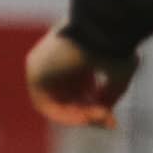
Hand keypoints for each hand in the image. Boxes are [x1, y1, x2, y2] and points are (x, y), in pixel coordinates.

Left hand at [24, 24, 138, 127]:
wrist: (103, 29)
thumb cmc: (114, 47)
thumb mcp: (117, 75)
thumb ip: (108, 96)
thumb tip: (104, 115)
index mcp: (73, 57)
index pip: (78, 91)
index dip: (94, 110)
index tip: (112, 121)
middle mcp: (55, 61)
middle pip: (67, 99)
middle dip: (89, 116)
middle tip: (109, 122)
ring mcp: (42, 65)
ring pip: (56, 104)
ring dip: (80, 116)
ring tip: (100, 115)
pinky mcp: (35, 71)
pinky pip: (44, 104)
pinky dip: (64, 114)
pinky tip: (84, 115)